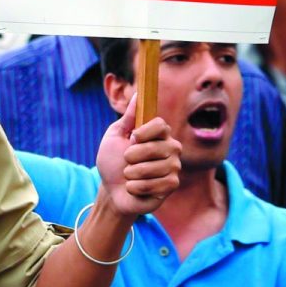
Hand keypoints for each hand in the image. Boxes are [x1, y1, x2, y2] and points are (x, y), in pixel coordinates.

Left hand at [96, 97, 180, 219]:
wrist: (111, 191)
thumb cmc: (112, 162)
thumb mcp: (114, 137)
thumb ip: (128, 118)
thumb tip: (137, 95)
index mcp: (159, 134)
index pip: (161, 125)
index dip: (144, 132)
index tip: (132, 138)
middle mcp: (171, 148)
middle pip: (156, 147)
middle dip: (132, 156)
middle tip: (126, 161)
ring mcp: (174, 167)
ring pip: (152, 168)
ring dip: (132, 174)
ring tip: (130, 176)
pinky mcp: (172, 184)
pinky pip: (155, 184)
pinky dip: (136, 187)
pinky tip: (135, 188)